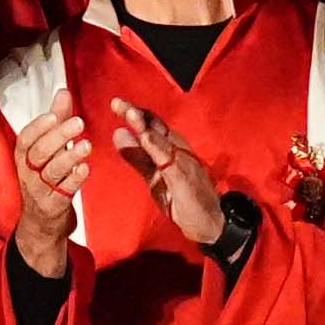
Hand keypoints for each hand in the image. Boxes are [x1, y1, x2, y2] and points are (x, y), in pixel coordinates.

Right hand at [6, 92, 92, 279]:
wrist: (41, 224)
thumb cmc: (46, 179)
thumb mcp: (48, 150)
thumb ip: (57, 121)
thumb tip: (63, 91)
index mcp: (23, 156)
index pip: (26, 138)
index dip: (39, 126)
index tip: (55, 114)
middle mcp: (28, 173)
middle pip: (39, 152)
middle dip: (58, 136)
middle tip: (80, 123)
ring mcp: (39, 191)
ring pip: (51, 172)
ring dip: (69, 157)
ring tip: (87, 146)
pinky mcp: (53, 207)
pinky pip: (63, 192)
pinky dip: (75, 180)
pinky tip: (86, 169)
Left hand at [110, 100, 237, 256]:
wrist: (210, 223)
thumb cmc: (183, 198)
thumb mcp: (154, 176)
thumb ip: (138, 157)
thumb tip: (118, 134)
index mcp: (171, 148)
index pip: (152, 125)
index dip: (134, 113)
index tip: (115, 103)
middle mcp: (179, 150)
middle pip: (157, 127)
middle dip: (137, 114)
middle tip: (117, 102)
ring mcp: (183, 163)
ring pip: (163, 141)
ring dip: (146, 127)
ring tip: (130, 114)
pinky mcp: (185, 179)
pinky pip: (170, 162)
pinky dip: (158, 149)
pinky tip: (146, 140)